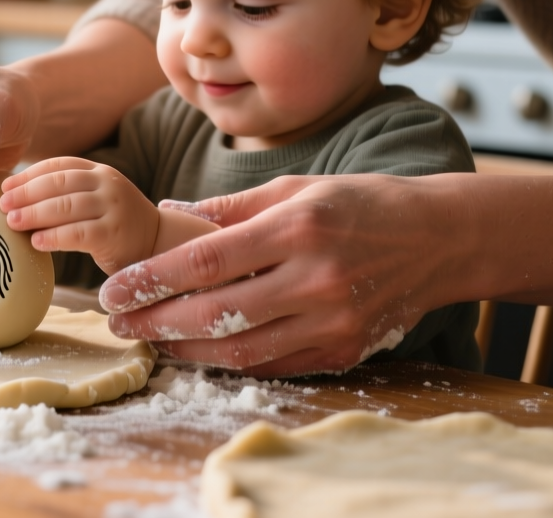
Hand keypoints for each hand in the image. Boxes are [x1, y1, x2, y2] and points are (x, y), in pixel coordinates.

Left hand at [0, 157, 160, 273]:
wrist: (158, 243)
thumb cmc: (115, 224)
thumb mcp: (96, 199)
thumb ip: (67, 194)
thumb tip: (17, 199)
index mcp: (99, 171)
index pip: (59, 166)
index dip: (28, 175)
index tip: (5, 186)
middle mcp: (107, 184)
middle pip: (59, 183)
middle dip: (26, 193)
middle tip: (3, 205)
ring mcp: (113, 207)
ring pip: (65, 206)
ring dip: (34, 214)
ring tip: (12, 222)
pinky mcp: (114, 234)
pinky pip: (77, 233)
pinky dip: (53, 237)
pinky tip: (35, 242)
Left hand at [97, 174, 469, 376]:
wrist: (439, 239)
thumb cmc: (360, 204)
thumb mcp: (296, 187)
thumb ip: (231, 207)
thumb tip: (168, 211)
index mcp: (297, 228)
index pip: (206, 261)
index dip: (152, 279)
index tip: (114, 286)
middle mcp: (314, 277)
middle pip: (216, 313)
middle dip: (156, 321)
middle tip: (116, 320)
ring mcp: (331, 321)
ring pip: (240, 349)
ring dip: (184, 350)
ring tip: (148, 338)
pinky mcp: (342, 351)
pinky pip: (272, 364)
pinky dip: (229, 361)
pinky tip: (196, 351)